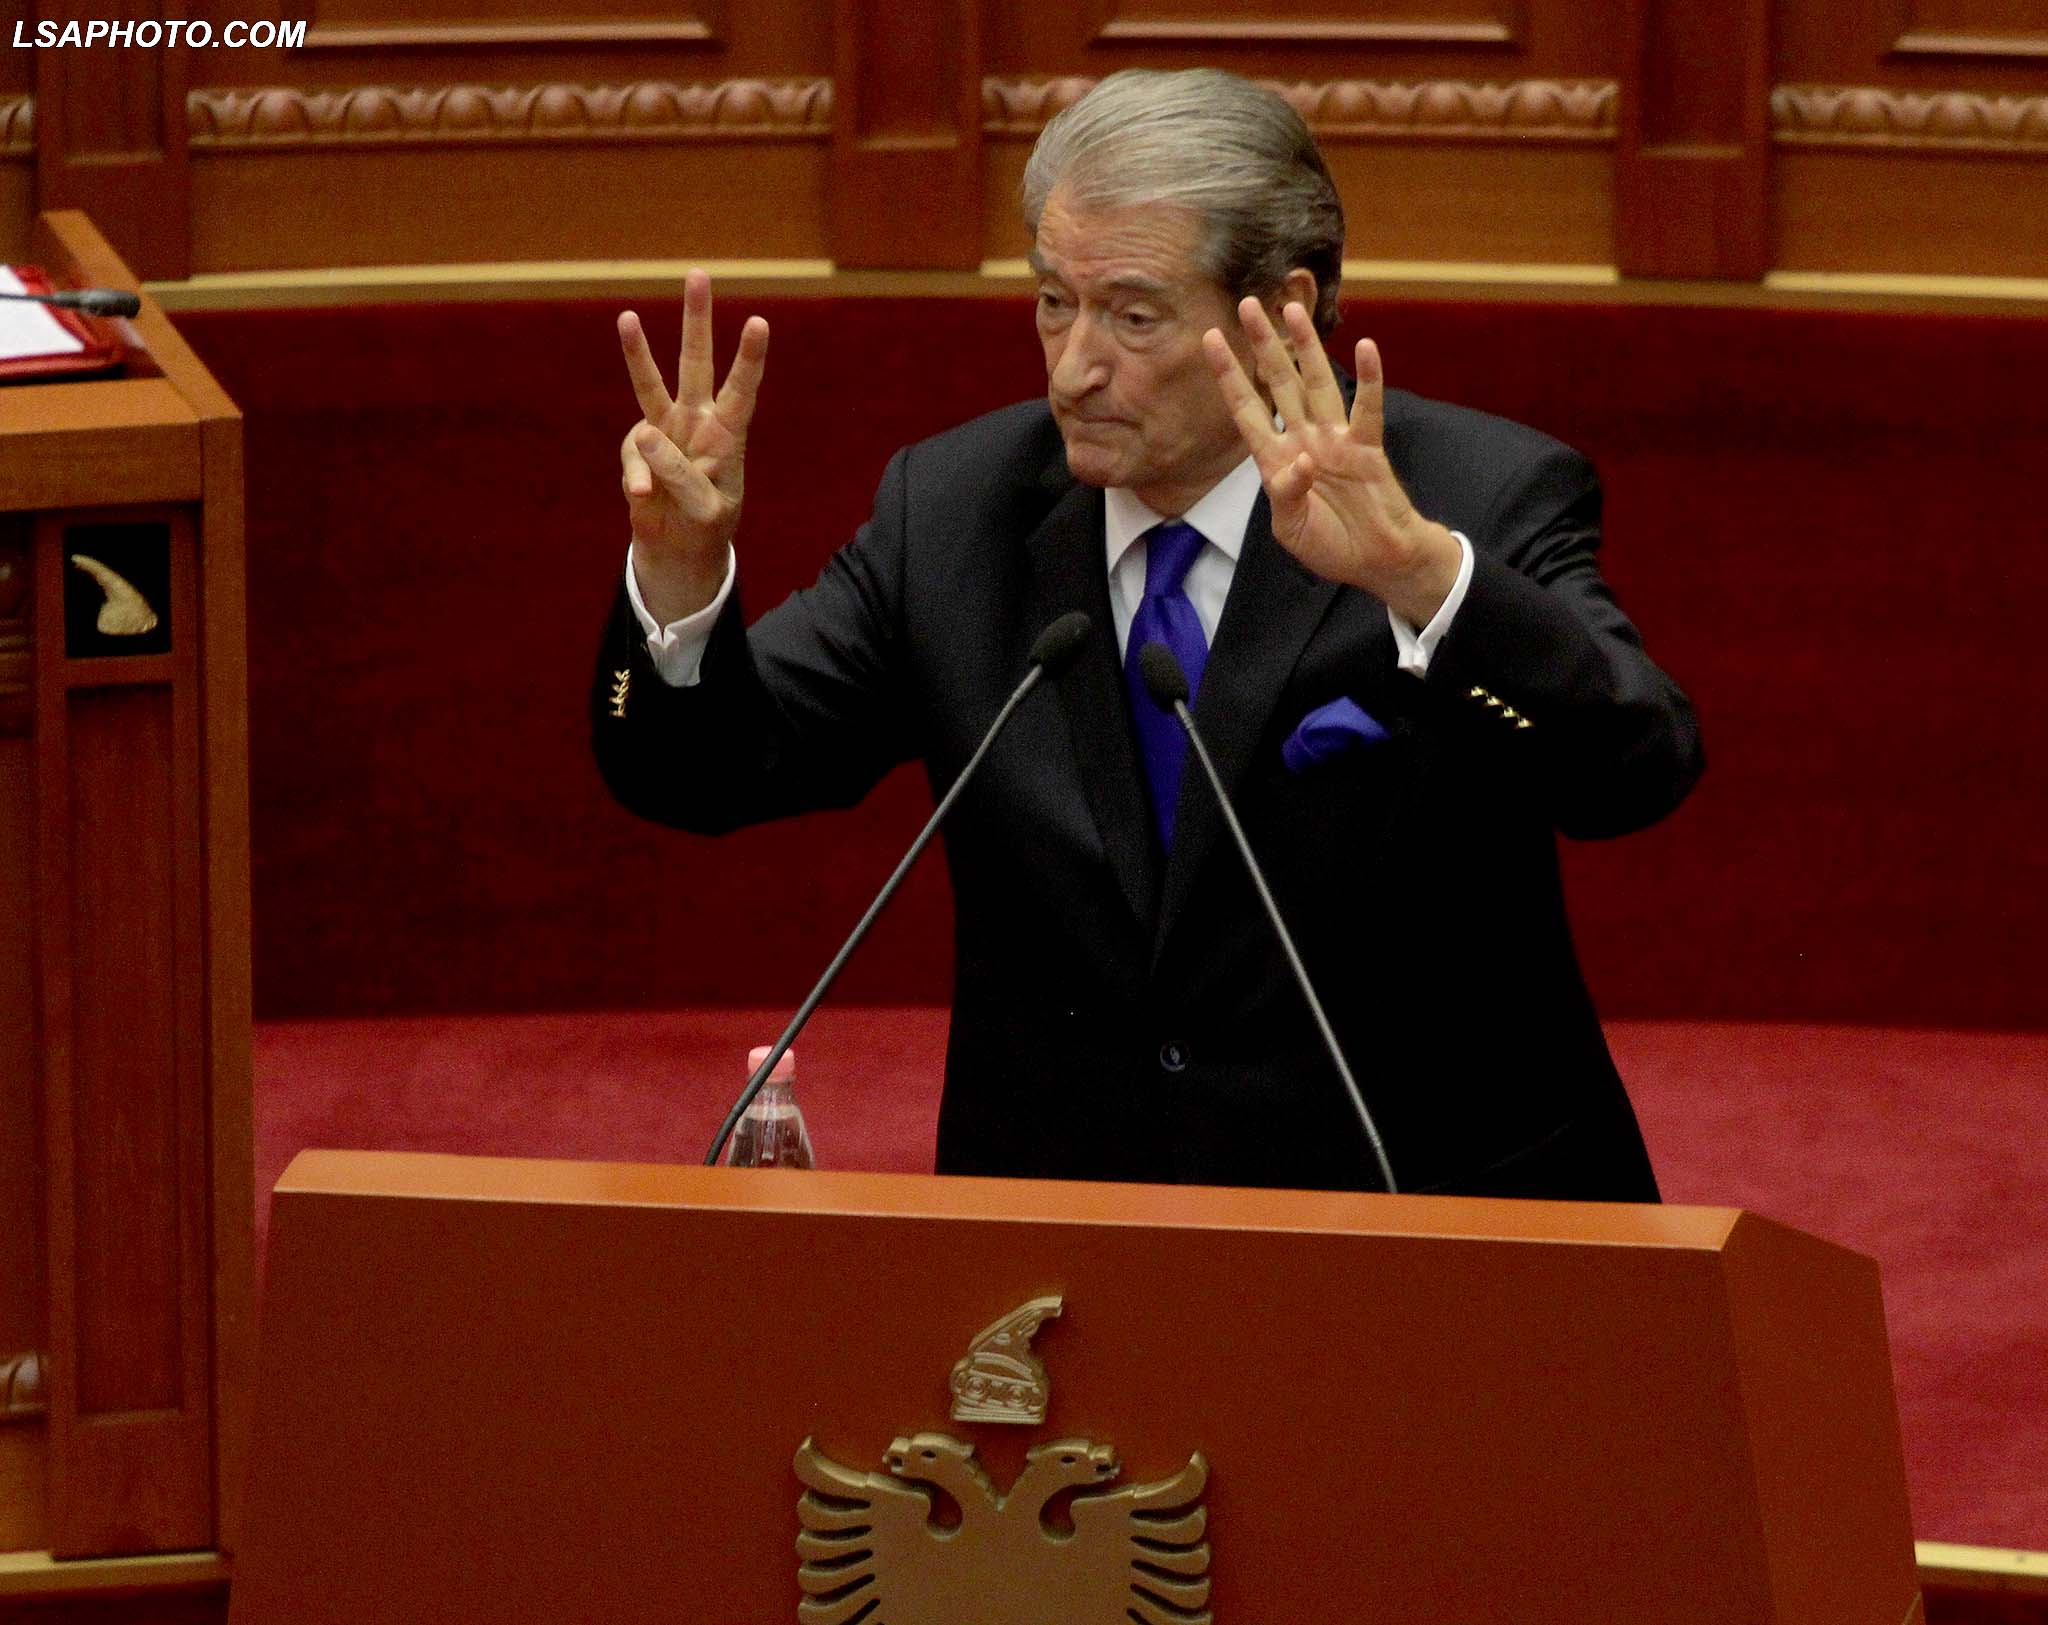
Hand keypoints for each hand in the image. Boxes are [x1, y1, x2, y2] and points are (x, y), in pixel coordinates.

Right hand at [617, 268, 769, 623]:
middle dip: (696, 321)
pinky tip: (645, 497)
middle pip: (696, 363)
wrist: (679, 548)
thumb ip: (680, 475)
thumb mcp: (705, 509)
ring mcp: (664, 430)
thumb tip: (646, 436)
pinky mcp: (638, 449)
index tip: (759, 323)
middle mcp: (696, 420)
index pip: (742, 389)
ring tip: (627, 317)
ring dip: (638, 351)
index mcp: (728, 433)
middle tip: (698, 274)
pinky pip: (633, 457)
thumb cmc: (706, 525)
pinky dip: (637, 478)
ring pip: (650, 383)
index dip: (749, 359)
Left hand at [1203, 299, 1460, 626]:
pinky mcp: (1368, 446)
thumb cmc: (1331, 546)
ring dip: (1306, 347)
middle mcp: (1303, 439)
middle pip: (1279, 382)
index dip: (1228, 375)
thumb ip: (1287, 496)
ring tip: (1292, 309)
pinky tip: (1367, 347)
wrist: (1376, 560)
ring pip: (1317, 382)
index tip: (1209, 338)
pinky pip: (1367, 407)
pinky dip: (1370, 378)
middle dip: (1262, 344)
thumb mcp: (1293, 530)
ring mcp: (1336, 439)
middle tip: (1247, 303)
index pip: (1246, 409)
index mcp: (1276, 460)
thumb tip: (1298, 461)